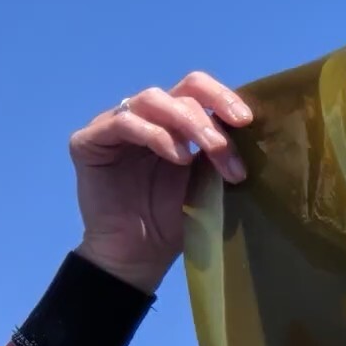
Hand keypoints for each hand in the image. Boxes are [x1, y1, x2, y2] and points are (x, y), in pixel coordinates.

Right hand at [67, 71, 251, 291]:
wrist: (140, 256)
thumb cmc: (176, 220)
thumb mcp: (208, 182)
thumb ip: (220, 153)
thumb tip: (256, 133)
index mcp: (176, 121)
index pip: (198, 89)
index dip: (222, 97)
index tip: (246, 121)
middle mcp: (147, 116)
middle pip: (181, 92)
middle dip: (208, 120)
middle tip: (223, 151)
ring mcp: (116, 124)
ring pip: (153, 100)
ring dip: (184, 124)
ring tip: (196, 156)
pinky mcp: (89, 140)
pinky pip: (122, 122)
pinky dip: (153, 135)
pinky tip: (175, 157)